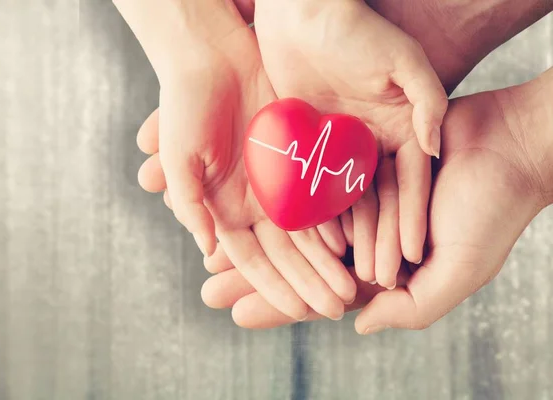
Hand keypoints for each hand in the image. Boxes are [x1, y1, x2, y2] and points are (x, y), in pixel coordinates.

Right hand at [121, 1, 357, 320]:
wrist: (211, 57)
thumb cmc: (185, 105)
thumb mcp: (177, 156)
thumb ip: (191, 205)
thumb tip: (208, 251)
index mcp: (225, 210)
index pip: (253, 260)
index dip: (276, 287)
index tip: (302, 311)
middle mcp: (254, 204)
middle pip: (286, 253)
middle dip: (310, 282)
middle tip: (337, 309)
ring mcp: (277, 184)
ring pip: (308, 230)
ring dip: (328, 260)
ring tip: (353, 287)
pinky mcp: (297, 159)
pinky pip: (320, 193)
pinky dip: (336, 219)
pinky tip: (355, 242)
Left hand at [200, 69, 552, 329]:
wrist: (511, 145)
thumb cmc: (491, 211)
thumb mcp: (458, 272)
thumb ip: (412, 307)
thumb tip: (357, 325)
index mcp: (385, 271)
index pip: (319, 295)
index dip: (278, 306)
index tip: (235, 312)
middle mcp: (365, 238)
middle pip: (298, 262)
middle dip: (254, 275)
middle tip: (206, 285)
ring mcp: (359, 201)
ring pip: (297, 223)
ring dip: (260, 234)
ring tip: (216, 247)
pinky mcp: (358, 166)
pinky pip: (313, 181)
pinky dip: (283, 191)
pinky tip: (250, 198)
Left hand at [254, 0, 447, 287]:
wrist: (311, 9)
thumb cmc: (362, 29)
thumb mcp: (408, 61)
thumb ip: (429, 103)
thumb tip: (431, 148)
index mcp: (400, 137)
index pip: (408, 192)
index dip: (404, 227)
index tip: (400, 264)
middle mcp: (370, 150)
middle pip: (371, 207)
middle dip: (367, 246)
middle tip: (360, 286)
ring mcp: (337, 149)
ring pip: (338, 203)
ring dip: (334, 240)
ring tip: (326, 276)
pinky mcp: (305, 145)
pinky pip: (306, 185)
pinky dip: (305, 213)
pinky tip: (300, 242)